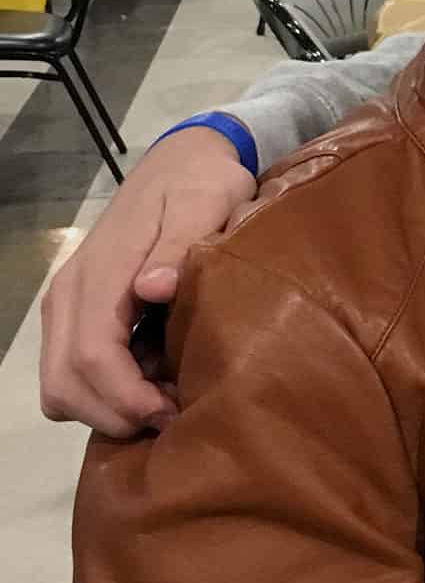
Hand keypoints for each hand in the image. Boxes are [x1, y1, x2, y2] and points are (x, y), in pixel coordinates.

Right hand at [39, 126, 258, 435]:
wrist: (182, 162)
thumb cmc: (201, 184)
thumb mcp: (205, 203)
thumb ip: (181, 246)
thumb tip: (154, 288)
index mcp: (100, 273)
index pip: (93, 355)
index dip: (127, 396)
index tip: (172, 412)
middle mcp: (70, 295)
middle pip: (65, 384)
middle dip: (115, 414)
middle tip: (174, 420)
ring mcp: (68, 305)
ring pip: (61, 386)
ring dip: (107, 408)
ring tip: (166, 402)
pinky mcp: (79, 312)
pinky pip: (73, 370)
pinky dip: (104, 392)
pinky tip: (154, 382)